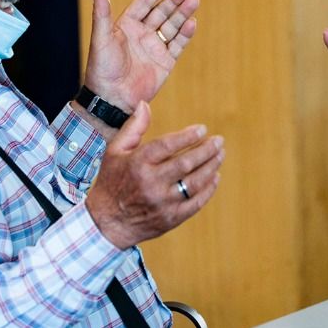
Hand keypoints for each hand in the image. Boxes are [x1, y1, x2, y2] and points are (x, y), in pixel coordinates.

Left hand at [84, 0, 199, 113]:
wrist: (111, 99)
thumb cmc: (101, 69)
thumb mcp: (101, 39)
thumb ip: (101, 15)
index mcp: (126, 26)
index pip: (143, 4)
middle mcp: (142, 34)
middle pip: (161, 13)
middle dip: (174, 1)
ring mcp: (154, 48)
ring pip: (172, 26)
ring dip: (183, 13)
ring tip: (194, 0)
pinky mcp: (165, 62)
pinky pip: (177, 44)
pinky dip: (185, 34)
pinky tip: (192, 22)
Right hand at [85, 102, 223, 250]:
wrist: (106, 223)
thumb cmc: (112, 181)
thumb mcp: (114, 151)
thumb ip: (133, 127)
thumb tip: (145, 104)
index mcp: (137, 164)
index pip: (167, 145)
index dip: (187, 136)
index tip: (202, 129)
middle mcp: (150, 183)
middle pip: (186, 163)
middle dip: (206, 150)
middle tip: (219, 141)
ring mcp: (162, 203)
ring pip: (194, 182)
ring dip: (211, 167)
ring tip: (220, 155)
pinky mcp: (170, 219)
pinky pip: (196, 203)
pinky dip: (209, 189)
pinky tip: (215, 177)